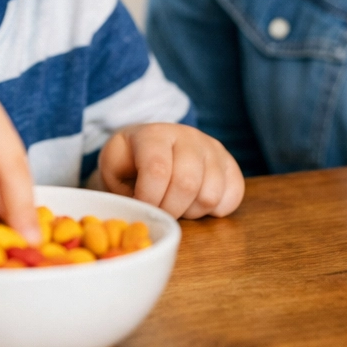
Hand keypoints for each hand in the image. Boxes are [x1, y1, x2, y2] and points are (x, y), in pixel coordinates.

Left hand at [97, 123, 244, 218]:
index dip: (149, 198)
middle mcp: (188, 136)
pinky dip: (215, 210)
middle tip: (161, 211)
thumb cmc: (131, 163)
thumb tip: (141, 212)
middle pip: (186, 184)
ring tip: (177, 203)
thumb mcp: (114, 169)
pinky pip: (232, 197)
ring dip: (191, 211)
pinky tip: (197, 202)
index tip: (143, 208)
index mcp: (154, 134)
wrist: (152, 146)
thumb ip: (122, 188)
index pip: (157, 169)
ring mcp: (212, 148)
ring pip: (210, 195)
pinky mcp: (230, 164)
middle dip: (170, 209)